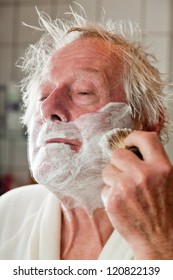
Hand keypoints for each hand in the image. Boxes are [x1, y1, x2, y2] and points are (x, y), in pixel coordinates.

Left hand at [102, 131, 172, 258]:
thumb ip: (153, 163)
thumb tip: (133, 147)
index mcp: (161, 168)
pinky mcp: (112, 200)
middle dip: (119, 162)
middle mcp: (143, 175)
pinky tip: (122, 204)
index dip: (134, 137)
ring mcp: (126, 187)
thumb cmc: (165, 211)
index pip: (145, 138)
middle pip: (117, 153)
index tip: (128, 141)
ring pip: (107, 170)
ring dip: (112, 179)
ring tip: (125, 192)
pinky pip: (103, 188)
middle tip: (126, 174)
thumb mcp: (168, 181)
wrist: (160, 239)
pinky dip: (109, 195)